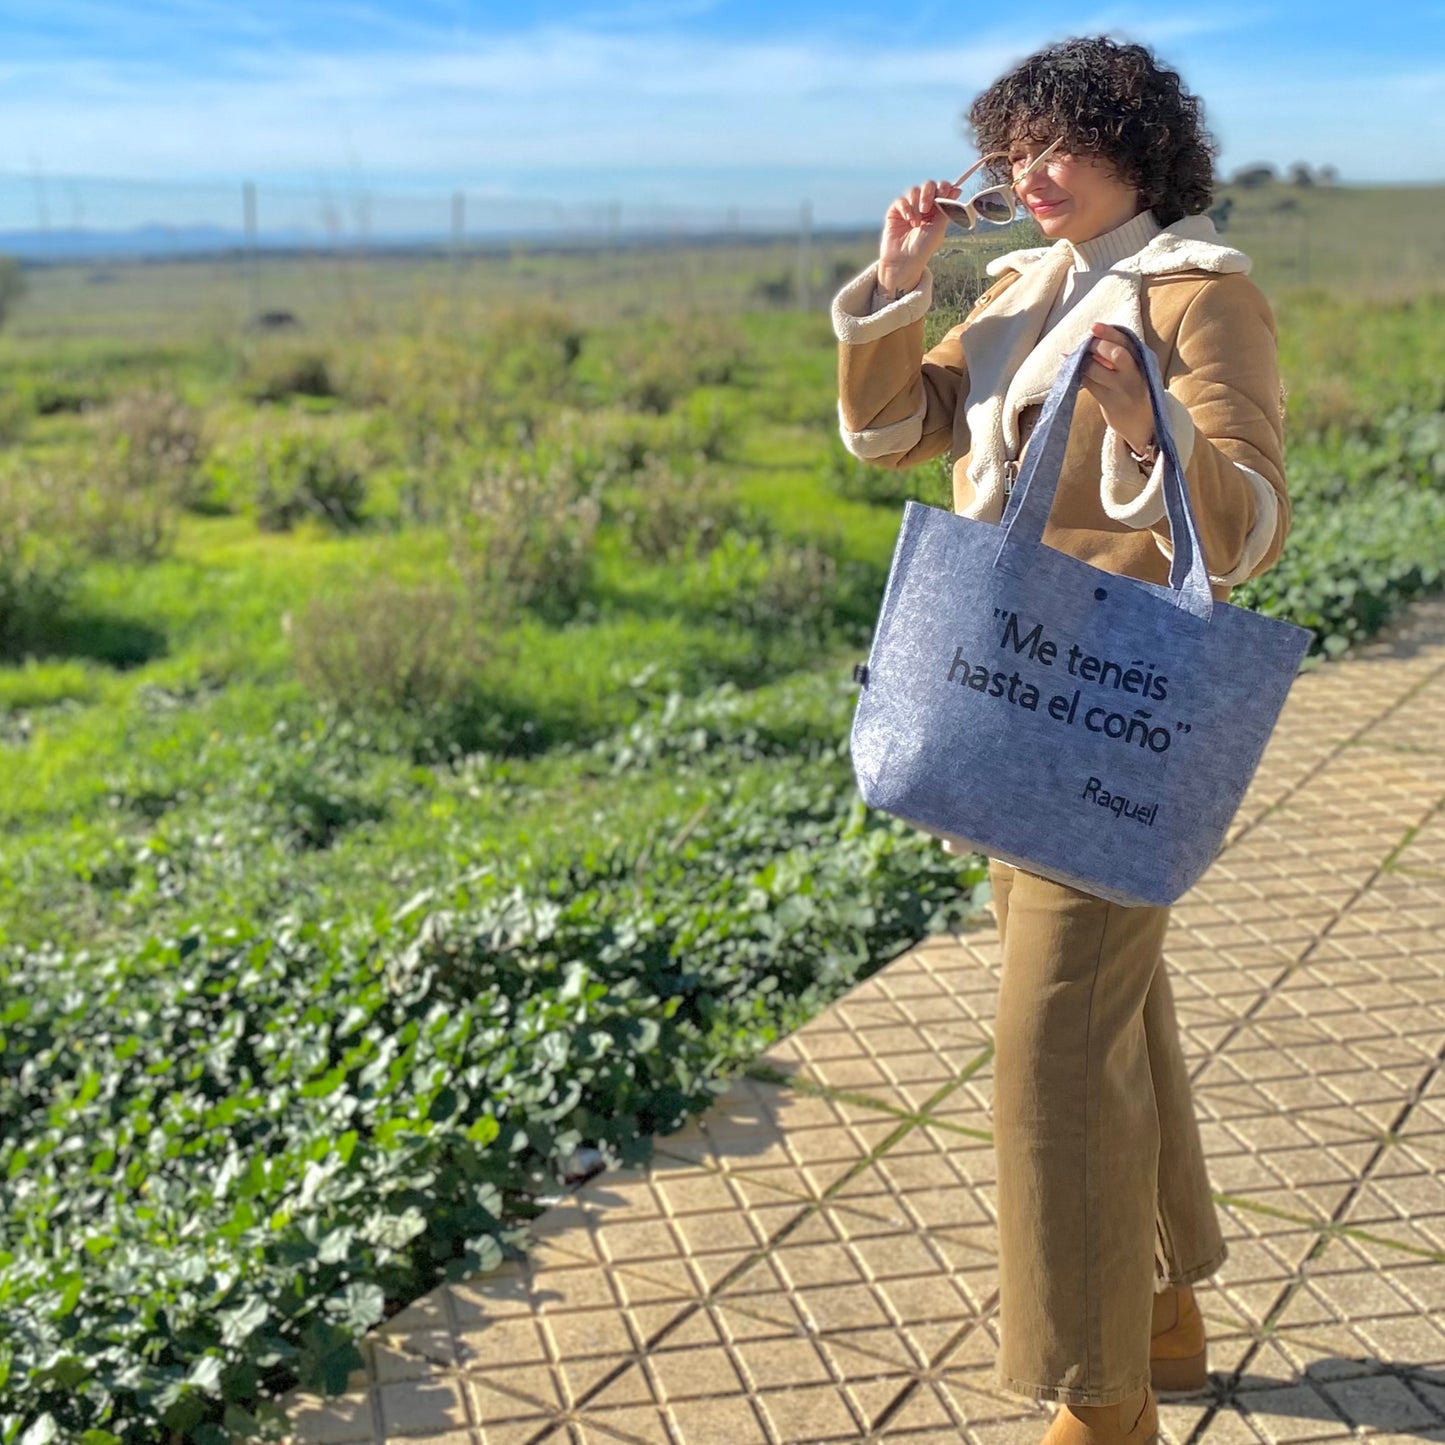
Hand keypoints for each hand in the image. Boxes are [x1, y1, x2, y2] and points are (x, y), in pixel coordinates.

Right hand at [878, 179, 960, 294]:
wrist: (904, 261)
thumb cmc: (923, 248)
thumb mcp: (939, 227)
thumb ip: (947, 208)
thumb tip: (957, 189)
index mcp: (937, 210)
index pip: (941, 189)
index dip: (943, 187)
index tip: (944, 193)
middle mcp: (924, 207)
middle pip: (928, 185)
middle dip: (928, 193)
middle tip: (926, 208)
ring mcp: (910, 208)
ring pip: (914, 191)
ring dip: (916, 204)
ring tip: (916, 223)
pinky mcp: (896, 211)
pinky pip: (901, 200)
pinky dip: (906, 209)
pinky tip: (909, 221)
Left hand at [1077, 323, 1155, 455]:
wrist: (1143, 422)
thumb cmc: (1133, 389)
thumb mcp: (1134, 369)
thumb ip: (1119, 354)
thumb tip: (1092, 336)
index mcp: (1142, 361)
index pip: (1126, 342)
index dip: (1110, 333)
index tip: (1094, 327)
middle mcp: (1133, 374)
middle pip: (1116, 354)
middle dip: (1097, 346)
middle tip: (1086, 343)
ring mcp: (1121, 390)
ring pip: (1096, 370)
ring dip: (1082, 360)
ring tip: (1075, 356)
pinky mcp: (1109, 403)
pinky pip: (1088, 385)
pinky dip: (1076, 374)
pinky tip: (1068, 367)